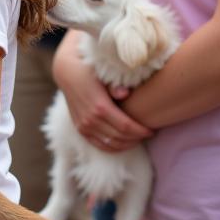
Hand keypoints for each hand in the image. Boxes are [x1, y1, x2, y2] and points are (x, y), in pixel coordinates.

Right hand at [52, 32, 152, 151]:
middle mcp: (90, 119)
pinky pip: (99, 145)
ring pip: (111, 144)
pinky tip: (124, 142)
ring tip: (138, 138)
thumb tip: (125, 94)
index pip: (126, 127)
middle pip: (120, 137)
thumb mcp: (104, 74)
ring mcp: (84, 125)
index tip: (151, 130)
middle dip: (137, 138)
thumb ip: (115, 86)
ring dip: (127, 144)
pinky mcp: (80, 129)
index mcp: (99, 107)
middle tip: (147, 134)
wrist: (68, 73)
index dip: (141, 131)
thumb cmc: (91, 71)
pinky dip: (113, 147)